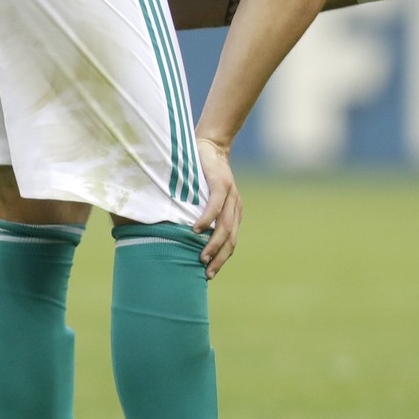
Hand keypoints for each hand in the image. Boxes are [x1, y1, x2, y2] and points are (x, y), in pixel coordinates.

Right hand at [193, 137, 240, 278]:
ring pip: (224, 226)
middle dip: (219, 258)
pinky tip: (197, 230)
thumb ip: (201, 213)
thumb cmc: (202, 174)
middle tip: (207, 273)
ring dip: (213, 244)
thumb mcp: (204, 197)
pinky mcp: (220, 183)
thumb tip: (184, 235)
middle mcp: (234, 206)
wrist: (211, 144)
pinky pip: (215, 206)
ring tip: (202, 257)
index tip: (210, 273)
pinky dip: (207, 219)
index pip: (231, 241)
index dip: (222, 258)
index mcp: (233, 212)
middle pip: (230, 239)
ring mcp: (229, 195)